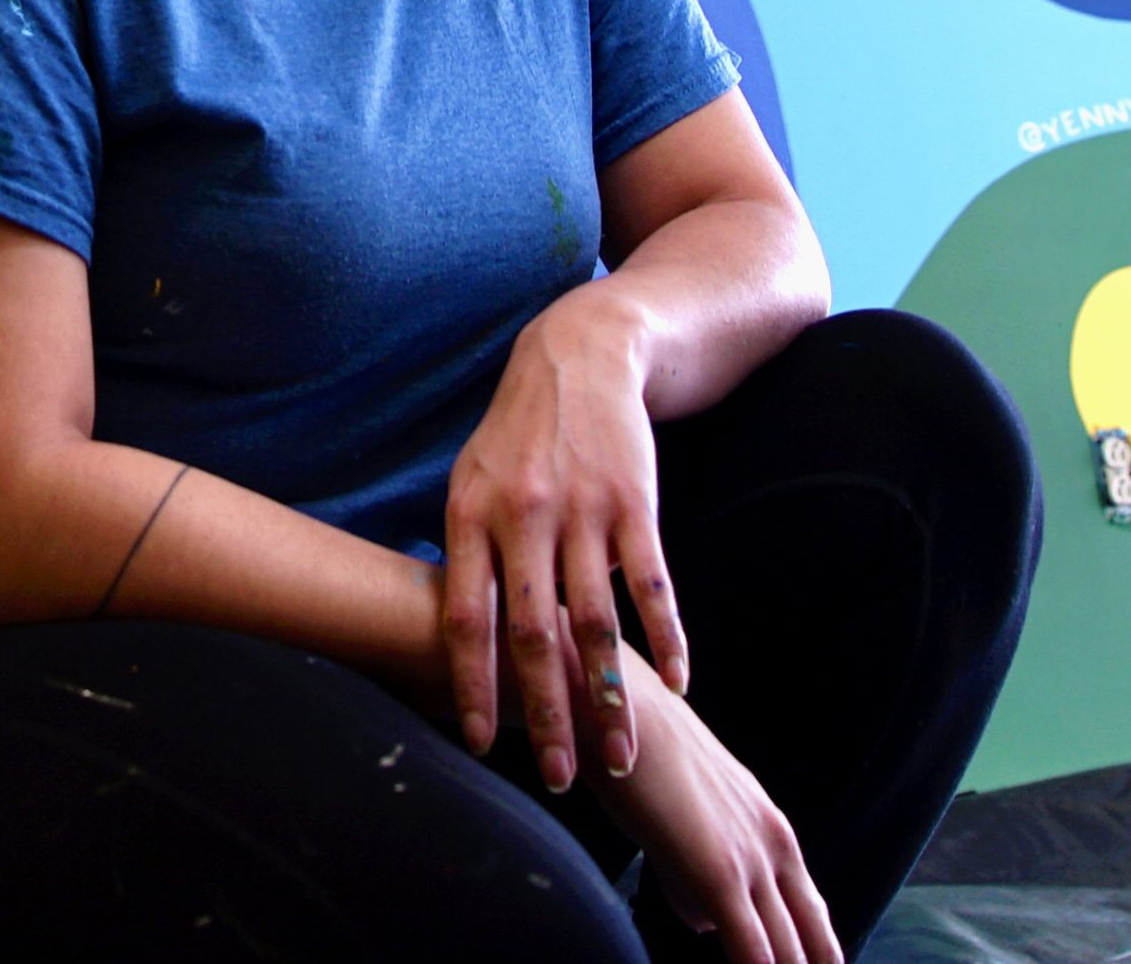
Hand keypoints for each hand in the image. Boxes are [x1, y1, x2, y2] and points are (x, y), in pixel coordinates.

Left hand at [441, 284, 684, 792]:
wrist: (581, 354)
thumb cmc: (517, 434)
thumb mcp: (470, 480)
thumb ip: (465, 555)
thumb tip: (452, 639)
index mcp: (471, 513)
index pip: (465, 615)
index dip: (473, 683)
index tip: (480, 742)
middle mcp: (523, 515)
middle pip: (533, 633)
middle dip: (545, 712)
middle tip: (557, 776)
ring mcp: (582, 509)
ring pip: (597, 622)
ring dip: (610, 696)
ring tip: (619, 754)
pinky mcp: (634, 503)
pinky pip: (652, 585)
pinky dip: (667, 639)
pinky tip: (678, 685)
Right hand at [567, 642, 841, 963]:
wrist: (610, 707)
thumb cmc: (635, 759)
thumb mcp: (685, 815)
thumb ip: (700, 871)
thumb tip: (709, 923)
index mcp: (770, 828)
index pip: (812, 919)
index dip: (816, 959)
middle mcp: (774, 843)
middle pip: (813, 943)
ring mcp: (752, 858)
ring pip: (787, 953)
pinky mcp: (721, 874)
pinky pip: (753, 952)